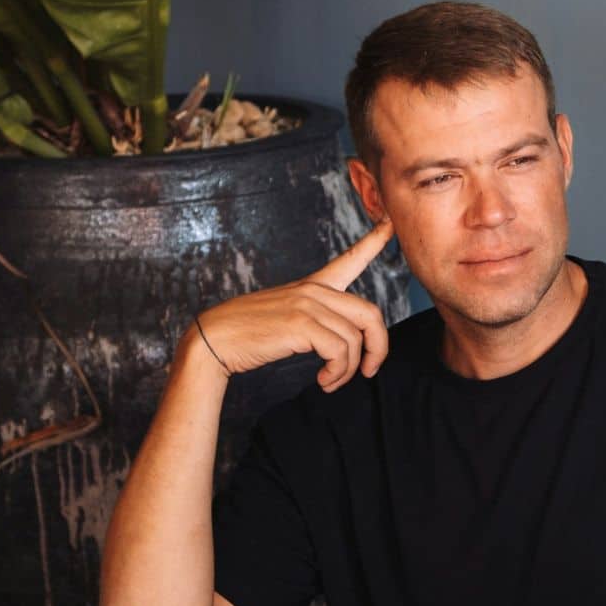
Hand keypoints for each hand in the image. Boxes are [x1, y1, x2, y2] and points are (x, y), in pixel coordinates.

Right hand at [190, 220, 394, 390]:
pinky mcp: (302, 324)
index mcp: (312, 286)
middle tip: (368, 371)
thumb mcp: (287, 318)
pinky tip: (324, 381)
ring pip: (355, 340)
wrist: (214, 340)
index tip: (391, 223)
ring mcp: (308, 305)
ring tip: (331, 381)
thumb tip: (348, 345)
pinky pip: (340, 352)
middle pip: (371, 314)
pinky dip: (337, 373)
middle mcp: (314, 291)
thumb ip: (317, 321)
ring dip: (348, 370)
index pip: (350, 259)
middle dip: (379, 347)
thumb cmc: (249, 335)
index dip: (374, 241)